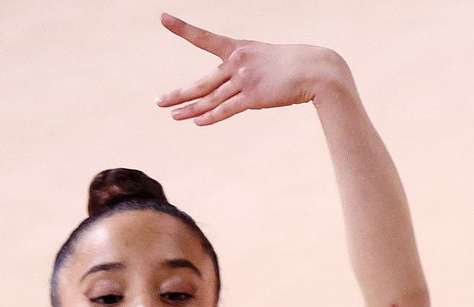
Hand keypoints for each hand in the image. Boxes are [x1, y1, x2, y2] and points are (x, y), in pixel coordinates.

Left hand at [155, 14, 350, 124]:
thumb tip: (222, 93)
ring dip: (189, 110)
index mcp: (238, 48)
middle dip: (178, 94)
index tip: (163, 18)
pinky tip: (196, 122)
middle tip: (158, 101)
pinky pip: (226, 109)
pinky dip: (210, 117)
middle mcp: (237, 62)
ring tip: (172, 116)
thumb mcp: (261, 59)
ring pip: (210, 99)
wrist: (316, 69)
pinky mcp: (253, 97)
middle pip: (201, 83)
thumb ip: (239, 73)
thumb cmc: (290, 64)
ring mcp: (244, 80)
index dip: (182, 28)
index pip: (204, 38)